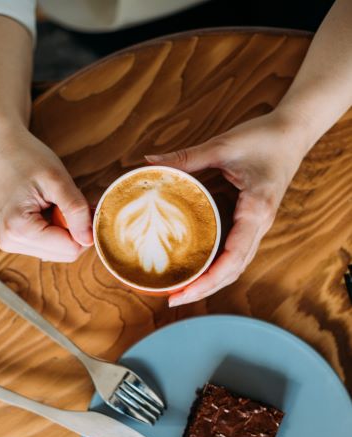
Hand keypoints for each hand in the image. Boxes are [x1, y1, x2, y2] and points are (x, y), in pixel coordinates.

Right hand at [0, 126, 92, 260]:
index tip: (79, 203)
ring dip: (66, 228)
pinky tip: (49, 209)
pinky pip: (50, 244)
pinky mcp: (16, 240)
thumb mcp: (57, 180)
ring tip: (54, 202)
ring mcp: (12, 242)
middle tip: (66, 200)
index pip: (70, 249)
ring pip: (60, 250)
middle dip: (74, 229)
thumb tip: (89, 241)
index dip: (83, 228)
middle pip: (65, 253)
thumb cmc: (27, 158)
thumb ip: (76, 210)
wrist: (3, 148)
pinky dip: (58, 228)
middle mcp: (12, 242)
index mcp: (18, 230)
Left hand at [146, 110, 307, 305]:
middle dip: (205, 289)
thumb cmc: (264, 138)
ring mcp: (258, 226)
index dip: (208, 280)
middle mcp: (260, 225)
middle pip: (234, 270)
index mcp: (256, 210)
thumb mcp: (222, 146)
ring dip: (211, 281)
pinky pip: (236, 251)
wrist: (293, 132)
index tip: (183, 292)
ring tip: (182, 290)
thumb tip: (149, 162)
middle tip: (173, 299)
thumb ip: (186, 157)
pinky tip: (198, 269)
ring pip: (236, 265)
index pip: (233, 258)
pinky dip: (217, 266)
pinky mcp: (252, 222)